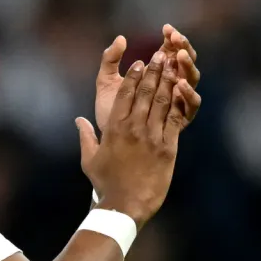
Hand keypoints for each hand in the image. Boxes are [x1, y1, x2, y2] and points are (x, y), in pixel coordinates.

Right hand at [77, 51, 190, 227]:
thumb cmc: (106, 184)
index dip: (133, 76)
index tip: (139, 63)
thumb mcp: (90, 160)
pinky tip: (182, 90)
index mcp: (114, 129)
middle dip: (154, 71)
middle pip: (145, 92)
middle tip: (159, 55)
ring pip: (161, 102)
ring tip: (172, 65)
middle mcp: (133, 128)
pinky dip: (178, 103)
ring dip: (167, 81)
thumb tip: (78, 120)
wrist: (125, 206)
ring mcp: (151, 137)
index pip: (124, 94)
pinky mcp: (168, 148)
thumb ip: (85, 137)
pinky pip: (173, 120)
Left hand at [93, 26, 200, 132]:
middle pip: (185, 61)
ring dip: (188, 66)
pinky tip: (180, 85)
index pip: (171, 49)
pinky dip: (189, 94)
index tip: (166, 29)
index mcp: (156, 72)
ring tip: (179, 56)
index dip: (171, 38)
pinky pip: (191, 106)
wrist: (109, 138)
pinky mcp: (179, 119)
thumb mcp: (106, 81)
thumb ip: (110, 59)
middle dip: (183, 48)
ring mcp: (177, 101)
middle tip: (176, 39)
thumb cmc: (109, 109)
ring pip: (192, 79)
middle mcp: (171, 84)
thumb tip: (121, 38)